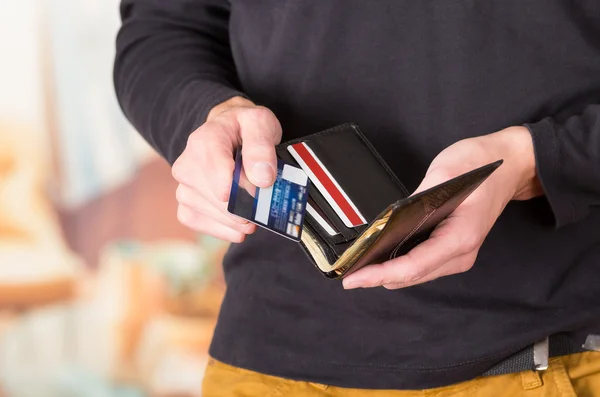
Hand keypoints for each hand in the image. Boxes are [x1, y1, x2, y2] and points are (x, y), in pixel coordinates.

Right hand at [171, 96, 281, 241]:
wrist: (229, 132)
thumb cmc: (244, 128)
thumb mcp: (260, 123)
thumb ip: (261, 147)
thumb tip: (261, 179)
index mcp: (203, 142)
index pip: (220, 175)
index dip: (243, 189)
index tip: (260, 190)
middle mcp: (187, 165)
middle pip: (219, 199)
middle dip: (246, 207)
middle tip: (264, 205)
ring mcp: (184, 187)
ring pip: (211, 215)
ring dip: (237, 221)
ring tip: (255, 214)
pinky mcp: (185, 205)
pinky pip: (201, 224)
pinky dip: (224, 229)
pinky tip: (239, 226)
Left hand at [342, 126, 542, 289]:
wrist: (507, 166)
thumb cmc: (480, 168)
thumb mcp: (442, 175)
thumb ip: (414, 202)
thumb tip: (387, 222)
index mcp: (460, 238)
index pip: (413, 266)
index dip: (380, 275)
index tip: (354, 278)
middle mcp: (461, 253)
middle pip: (412, 275)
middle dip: (378, 278)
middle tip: (348, 276)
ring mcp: (458, 254)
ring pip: (416, 274)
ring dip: (388, 274)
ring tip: (360, 270)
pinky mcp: (453, 248)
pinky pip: (423, 264)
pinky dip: (400, 265)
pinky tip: (381, 260)